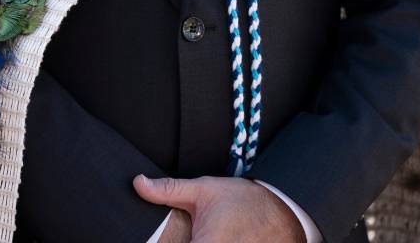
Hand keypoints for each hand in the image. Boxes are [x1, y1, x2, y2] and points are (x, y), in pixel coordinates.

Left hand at [133, 174, 305, 242]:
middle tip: (193, 232)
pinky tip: (208, 238)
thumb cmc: (242, 200)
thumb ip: (169, 190)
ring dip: (196, 242)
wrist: (282, 213)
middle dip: (184, 241)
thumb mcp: (203, 189)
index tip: (172, 237)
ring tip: (201, 234)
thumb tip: (137, 183)